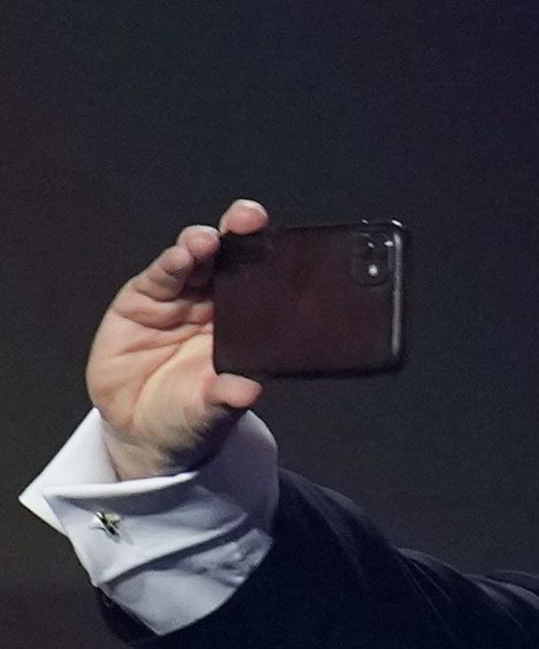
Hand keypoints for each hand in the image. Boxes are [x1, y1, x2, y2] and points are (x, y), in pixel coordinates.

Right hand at [86, 198, 270, 478]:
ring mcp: (179, 300)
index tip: (287, 243)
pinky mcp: (142, 300)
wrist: (141, 429)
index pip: (263, 285)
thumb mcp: (211, 412)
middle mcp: (216, 305)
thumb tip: (249, 391)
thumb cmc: (190, 416)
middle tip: (248, 219)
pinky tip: (179, 257)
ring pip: (195, 262)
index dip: (272, 260)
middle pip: (230, 261)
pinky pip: (159, 278)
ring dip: (200, 247)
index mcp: (246, 325)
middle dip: (238, 236)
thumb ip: (226, 398)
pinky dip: (169, 266)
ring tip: (206, 243)